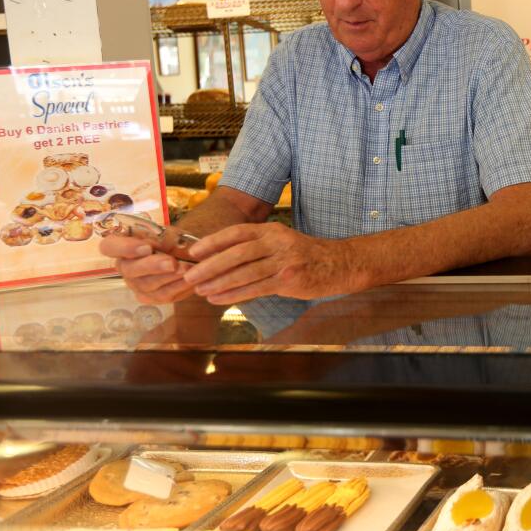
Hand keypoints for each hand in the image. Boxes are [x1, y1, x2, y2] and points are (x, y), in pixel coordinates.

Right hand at [99, 234, 196, 303]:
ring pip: (147, 284)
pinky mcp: (149, 297)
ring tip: (187, 270)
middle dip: (153, 266)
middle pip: (130, 269)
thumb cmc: (172, 241)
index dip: (124, 248)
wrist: (188, 257)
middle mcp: (124, 266)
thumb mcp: (169, 233)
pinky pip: (161, 295)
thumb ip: (162, 238)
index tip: (146, 247)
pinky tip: (190, 280)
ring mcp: (135, 284)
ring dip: (168, 277)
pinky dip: (177, 287)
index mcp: (122, 245)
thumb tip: (159, 245)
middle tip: (172, 263)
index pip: (109, 246)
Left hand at [183, 222, 359, 304]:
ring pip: (244, 272)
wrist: (341, 264)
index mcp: (272, 230)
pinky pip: (256, 288)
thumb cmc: (307, 256)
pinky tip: (220, 299)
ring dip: (219, 282)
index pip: (237, 232)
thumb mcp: (283, 243)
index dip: (213, 241)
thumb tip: (222, 259)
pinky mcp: (289, 280)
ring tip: (200, 290)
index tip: (193, 251)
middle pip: (237, 253)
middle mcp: (277, 243)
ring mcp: (284, 262)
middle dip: (210, 265)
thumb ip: (257, 248)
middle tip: (190, 275)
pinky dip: (235, 294)